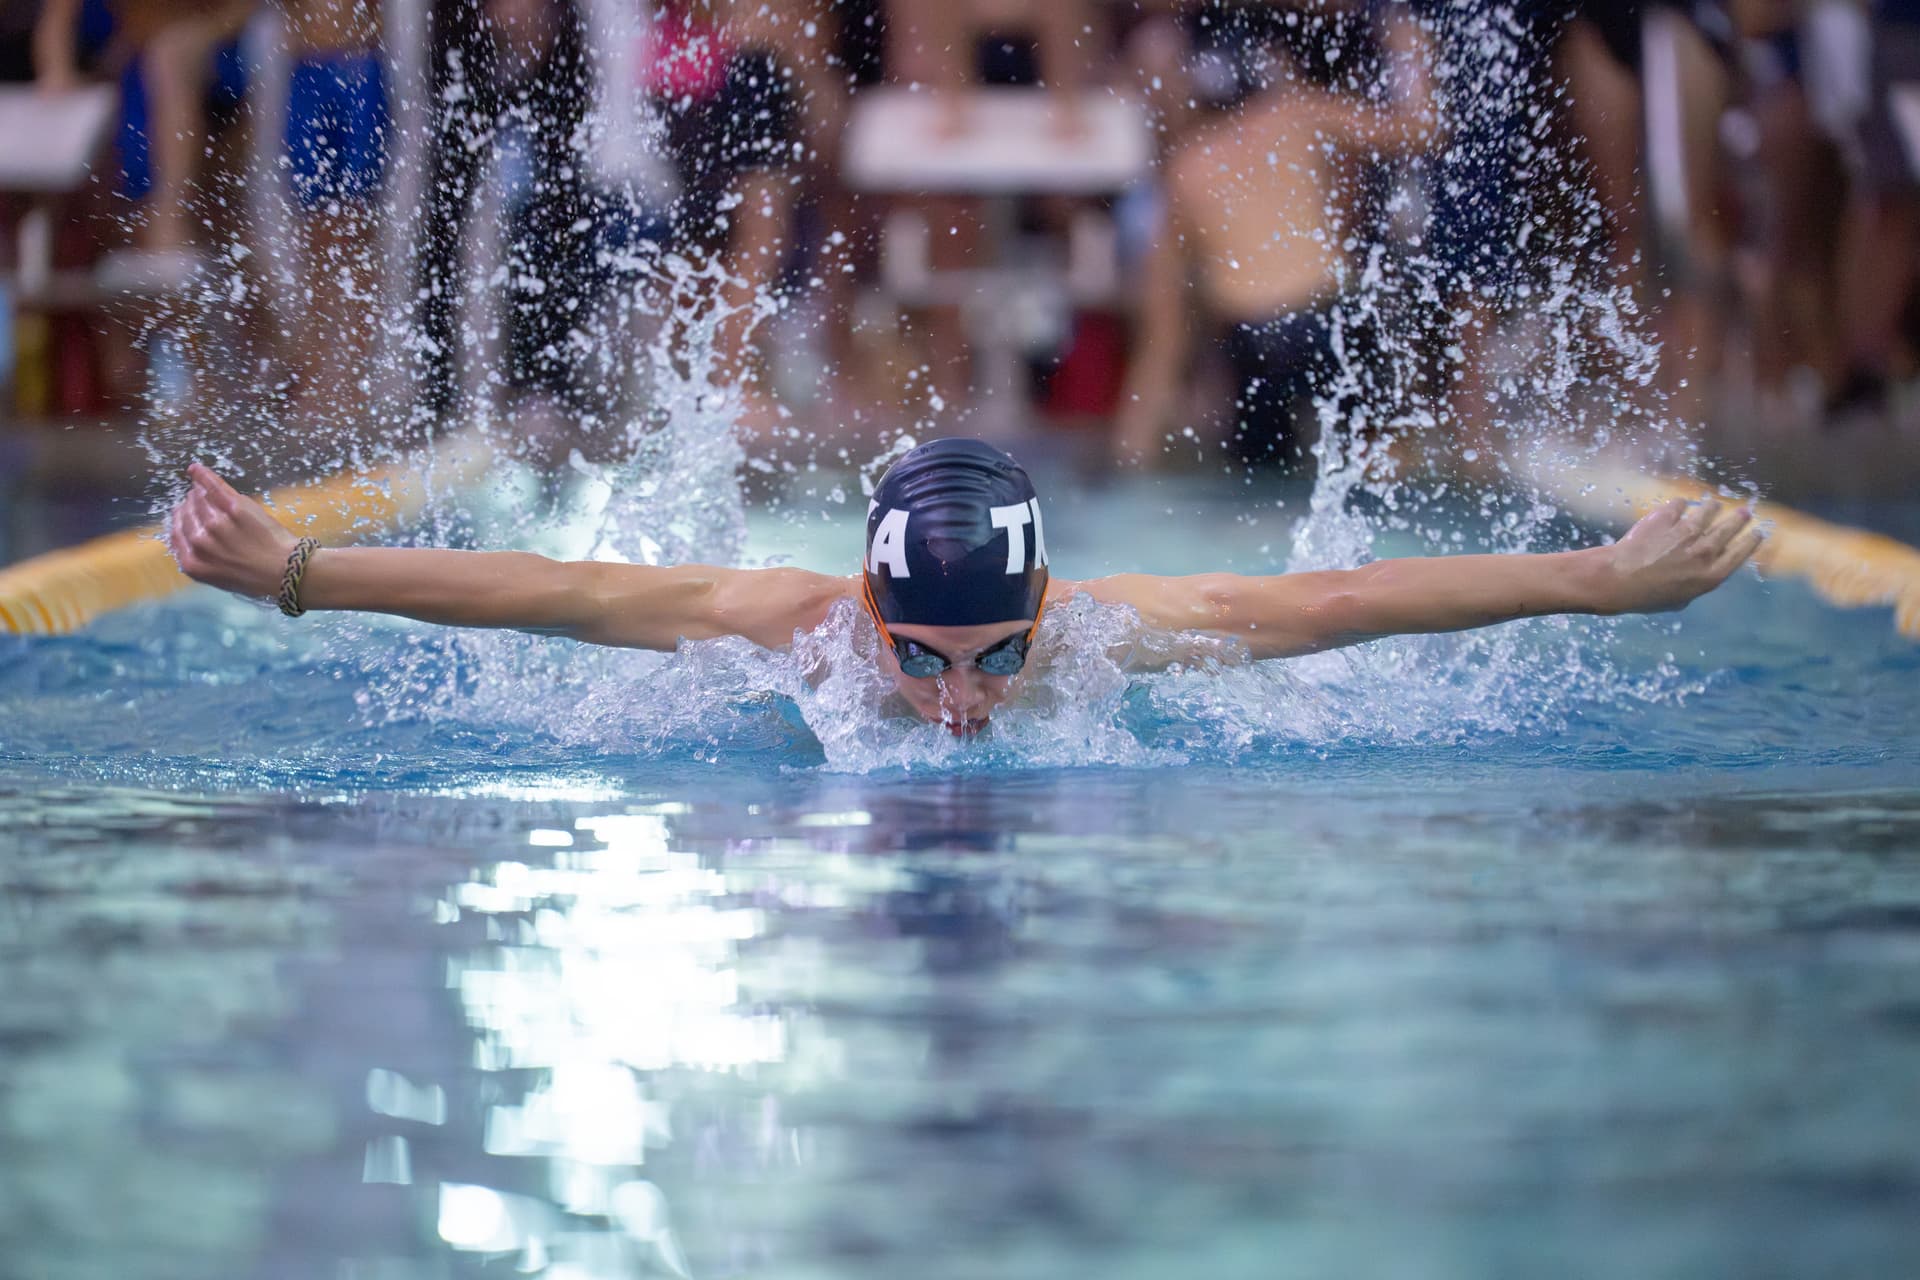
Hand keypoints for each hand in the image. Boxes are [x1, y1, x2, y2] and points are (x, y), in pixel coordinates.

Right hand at [168, 463, 297, 598]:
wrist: (285, 571)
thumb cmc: (256, 577)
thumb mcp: (219, 577)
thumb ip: (200, 558)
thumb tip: (187, 536)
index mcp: (192, 562)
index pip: (176, 533)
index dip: (180, 521)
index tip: (183, 513)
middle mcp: (199, 541)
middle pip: (185, 514)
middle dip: (191, 507)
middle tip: (199, 504)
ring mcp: (215, 523)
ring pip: (198, 499)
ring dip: (199, 493)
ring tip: (202, 491)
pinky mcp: (234, 508)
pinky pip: (212, 487)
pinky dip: (203, 476)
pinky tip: (195, 469)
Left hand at [1600, 498, 1762, 613]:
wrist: (1616, 579)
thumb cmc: (1645, 597)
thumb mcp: (1679, 600)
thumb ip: (1696, 584)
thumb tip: (1702, 572)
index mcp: (1710, 576)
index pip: (1740, 553)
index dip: (1751, 541)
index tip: (1758, 532)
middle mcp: (1703, 552)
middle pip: (1729, 529)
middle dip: (1739, 519)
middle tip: (1745, 512)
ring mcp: (1685, 533)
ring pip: (1708, 511)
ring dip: (1712, 507)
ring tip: (1714, 504)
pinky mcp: (1666, 519)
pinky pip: (1679, 505)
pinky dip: (1680, 505)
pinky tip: (1680, 505)